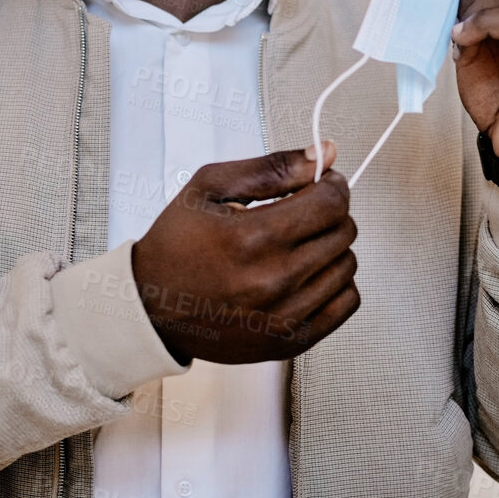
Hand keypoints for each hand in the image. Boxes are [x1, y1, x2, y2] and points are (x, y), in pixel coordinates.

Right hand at [130, 143, 358, 363]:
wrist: (151, 307)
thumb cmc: (175, 246)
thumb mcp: (211, 187)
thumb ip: (273, 168)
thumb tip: (324, 155)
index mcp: (251, 237)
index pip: (331, 202)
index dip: (331, 185)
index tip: (320, 185)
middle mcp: (272, 280)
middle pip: (343, 231)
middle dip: (329, 213)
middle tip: (303, 213)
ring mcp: (284, 316)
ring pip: (347, 266)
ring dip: (331, 248)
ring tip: (298, 246)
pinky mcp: (290, 341)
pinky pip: (346, 304)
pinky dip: (335, 284)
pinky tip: (309, 275)